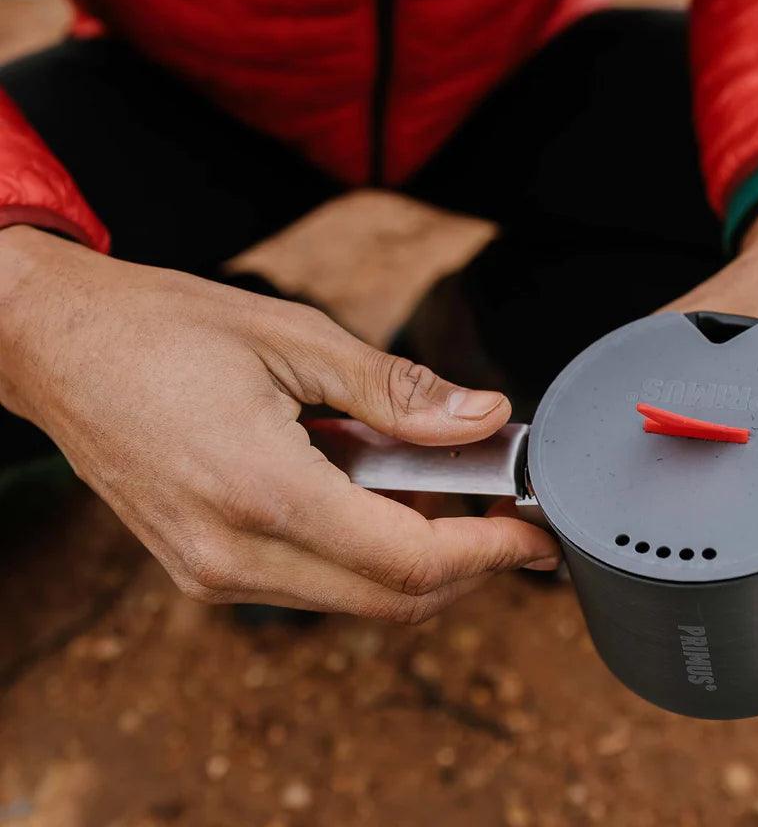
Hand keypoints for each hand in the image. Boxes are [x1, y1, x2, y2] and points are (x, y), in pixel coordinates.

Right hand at [0, 227, 558, 620]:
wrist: (54, 346)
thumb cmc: (163, 327)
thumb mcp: (295, 338)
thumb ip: (397, 391)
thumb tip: (484, 416)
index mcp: (262, 494)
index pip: (409, 561)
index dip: (489, 552)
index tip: (534, 532)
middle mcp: (233, 556)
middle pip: (391, 599)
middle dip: (466, 564)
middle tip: (506, 512)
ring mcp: (211, 573)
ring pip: (354, 598)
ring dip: (414, 555)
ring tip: (438, 483)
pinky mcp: (201, 568)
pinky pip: (309, 582)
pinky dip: (362, 549)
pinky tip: (371, 488)